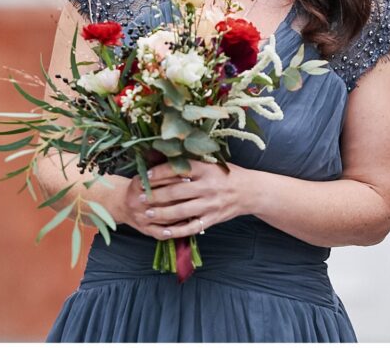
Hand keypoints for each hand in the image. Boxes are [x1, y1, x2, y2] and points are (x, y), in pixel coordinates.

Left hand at [126, 161, 248, 240]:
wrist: (250, 191)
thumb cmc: (226, 174)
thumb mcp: (212, 163)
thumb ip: (191, 163)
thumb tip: (165, 159)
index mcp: (206, 169)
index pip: (178, 169)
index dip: (159, 172)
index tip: (146, 175)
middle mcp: (207, 186)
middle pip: (176, 191)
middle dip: (155, 195)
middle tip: (139, 197)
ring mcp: (210, 204)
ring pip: (181, 211)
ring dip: (161, 213)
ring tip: (147, 213)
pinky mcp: (212, 219)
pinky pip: (191, 227)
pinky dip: (176, 231)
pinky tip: (163, 231)